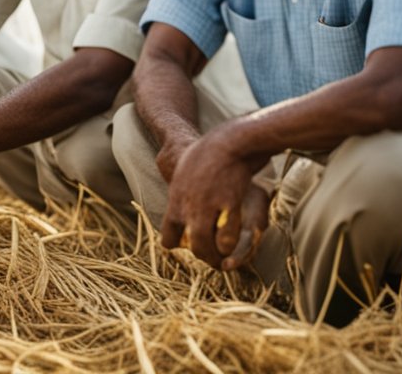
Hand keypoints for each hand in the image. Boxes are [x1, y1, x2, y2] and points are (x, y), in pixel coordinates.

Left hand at [160, 130, 262, 268]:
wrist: (226, 142)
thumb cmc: (206, 154)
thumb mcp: (183, 173)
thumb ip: (181, 193)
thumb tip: (177, 198)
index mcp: (176, 201)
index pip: (168, 236)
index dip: (178, 245)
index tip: (188, 246)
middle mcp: (188, 208)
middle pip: (192, 246)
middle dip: (205, 256)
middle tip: (214, 259)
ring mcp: (206, 208)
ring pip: (206, 247)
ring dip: (217, 257)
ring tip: (224, 259)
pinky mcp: (228, 205)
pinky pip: (226, 238)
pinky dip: (229, 246)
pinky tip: (233, 245)